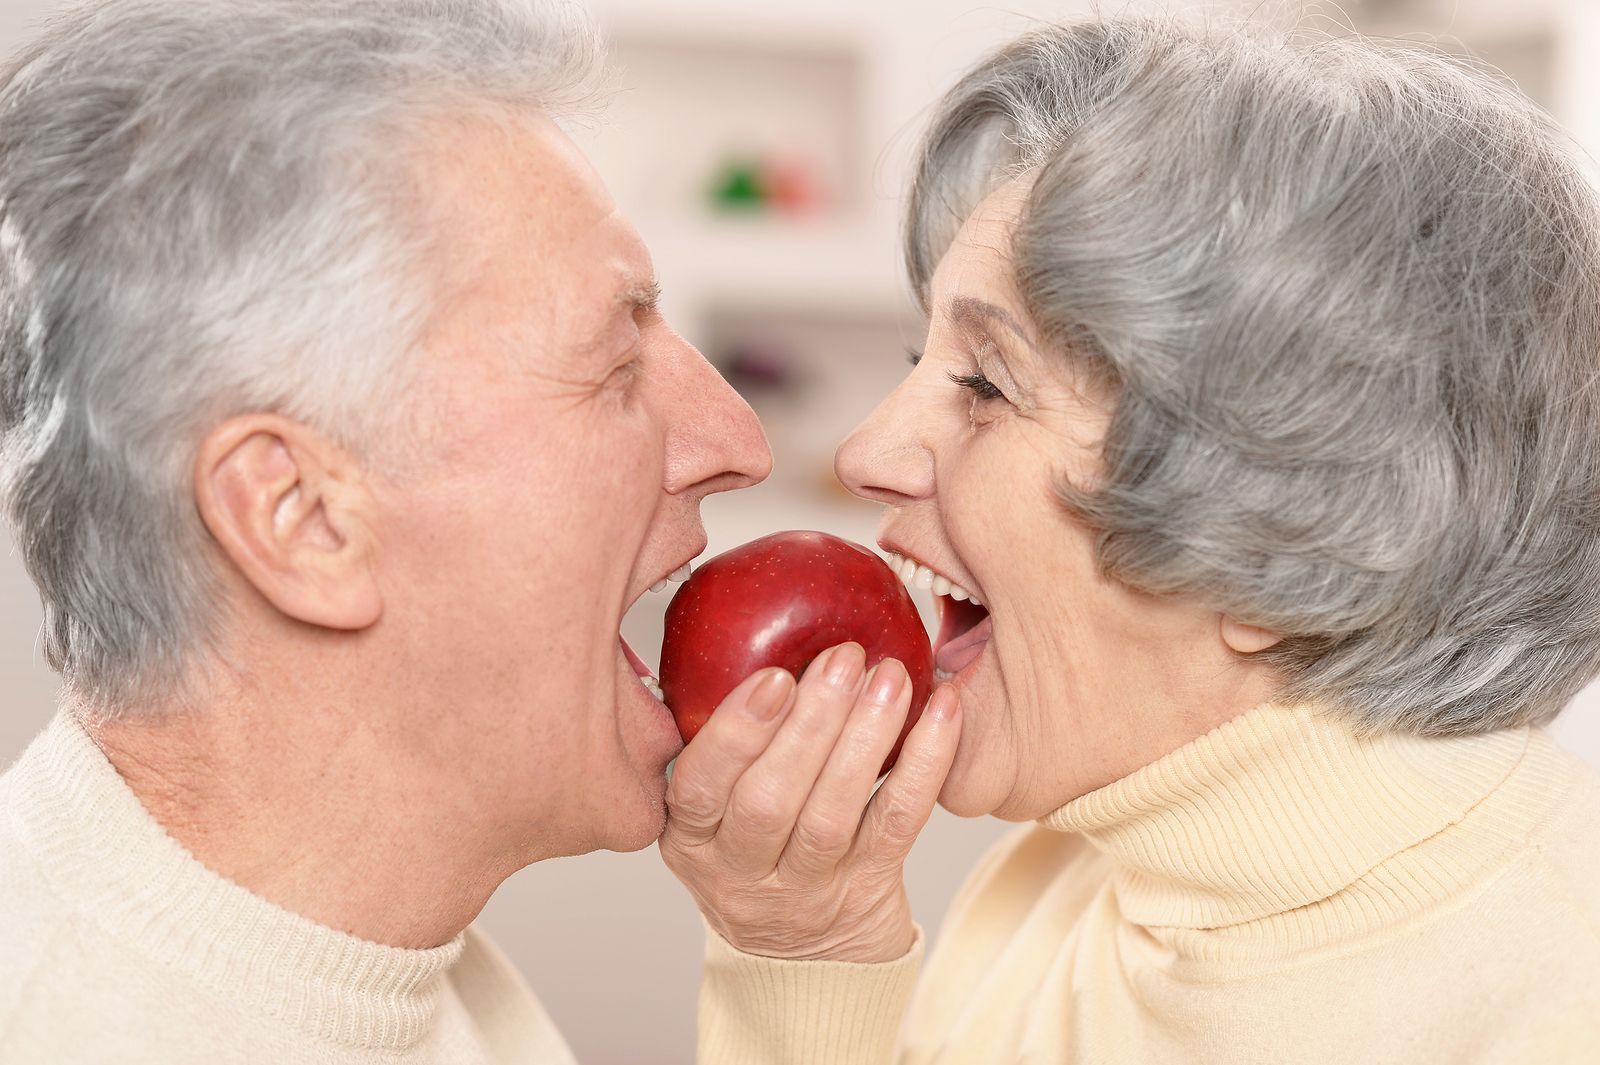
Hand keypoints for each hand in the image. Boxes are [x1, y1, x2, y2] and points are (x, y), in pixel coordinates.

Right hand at [658, 642, 960, 962]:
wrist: (804, 954)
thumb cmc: (757, 846)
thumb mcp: (712, 808)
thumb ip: (721, 740)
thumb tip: (748, 627)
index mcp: (690, 840)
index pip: (698, 789)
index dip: (735, 734)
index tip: (773, 678)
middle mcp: (738, 874)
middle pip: (768, 803)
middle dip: (810, 725)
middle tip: (844, 656)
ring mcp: (804, 891)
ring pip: (831, 816)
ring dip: (866, 738)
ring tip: (891, 675)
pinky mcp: (866, 892)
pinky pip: (897, 825)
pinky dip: (923, 765)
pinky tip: (940, 713)